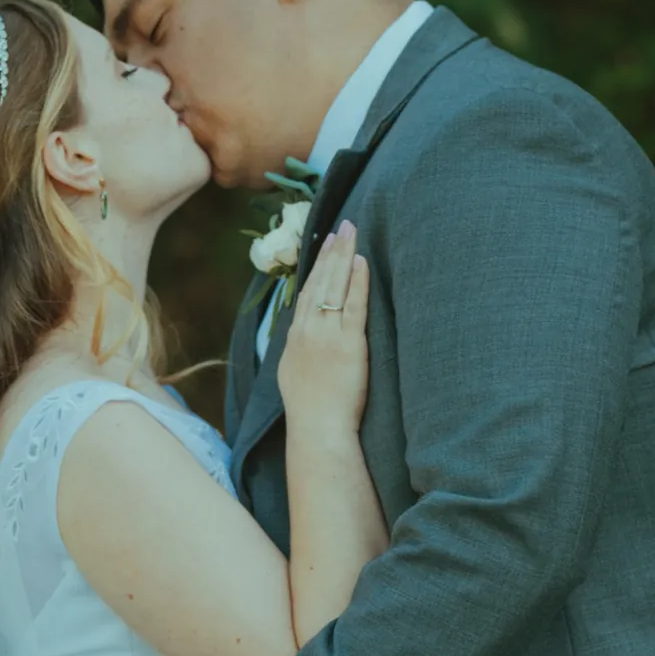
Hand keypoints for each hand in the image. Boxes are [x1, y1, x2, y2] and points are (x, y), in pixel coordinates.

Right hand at [276, 221, 370, 433]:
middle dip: (330, 251)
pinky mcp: (348, 344)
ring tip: (351, 233)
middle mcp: (307, 331)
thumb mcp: (293, 374)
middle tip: (341, 227)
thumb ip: (299, 350)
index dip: (315, 267)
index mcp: (295, 338)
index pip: (306, 293)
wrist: (318, 428)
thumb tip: (302, 336)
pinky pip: (353, 305)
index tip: (323, 245)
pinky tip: (361, 262)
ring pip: (334, 287)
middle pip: (319, 282)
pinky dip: (357, 282)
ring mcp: (327, 335)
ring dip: (343, 257)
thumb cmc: (310, 410)